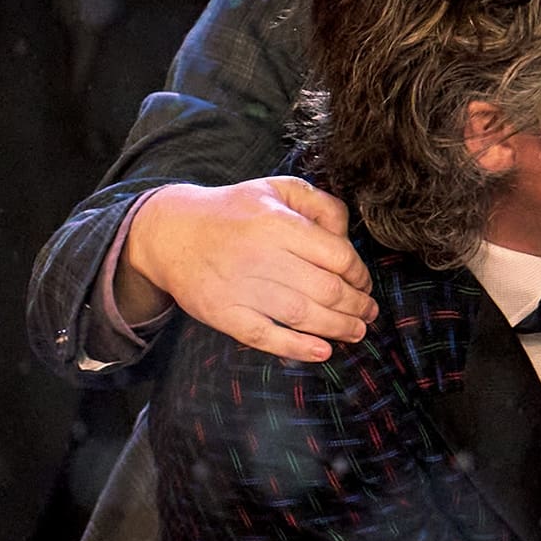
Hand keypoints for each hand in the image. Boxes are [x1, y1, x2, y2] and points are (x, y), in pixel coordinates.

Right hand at [119, 177, 372, 362]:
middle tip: (368, 312)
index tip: (364, 283)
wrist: (171, 233)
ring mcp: (239, 287)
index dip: (360, 274)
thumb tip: (347, 236)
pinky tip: (323, 351)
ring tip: (357, 332)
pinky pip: (265, 336)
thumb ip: (320, 204)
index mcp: (277, 223)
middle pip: (326, 289)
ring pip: (302, 314)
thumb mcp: (278, 189)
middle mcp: (260, 255)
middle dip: (357, 305)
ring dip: (338, 328)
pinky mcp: (222, 313)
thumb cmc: (235, 211)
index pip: (337, 255)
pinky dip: (297, 347)